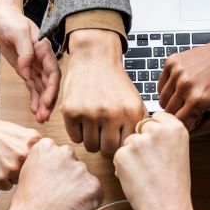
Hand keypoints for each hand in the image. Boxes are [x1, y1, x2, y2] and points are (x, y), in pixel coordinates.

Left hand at [0, 0, 59, 122]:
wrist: (2, 17)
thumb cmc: (11, 20)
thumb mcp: (18, 33)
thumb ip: (25, 52)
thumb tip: (26, 72)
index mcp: (44, 50)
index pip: (53, 72)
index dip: (52, 89)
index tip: (47, 102)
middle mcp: (42, 59)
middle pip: (49, 84)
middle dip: (48, 101)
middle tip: (44, 116)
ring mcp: (34, 66)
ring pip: (41, 88)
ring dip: (42, 103)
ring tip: (41, 119)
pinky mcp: (26, 69)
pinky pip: (32, 87)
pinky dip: (34, 99)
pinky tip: (35, 110)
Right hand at [0, 114, 40, 189]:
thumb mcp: (22, 133)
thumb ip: (35, 148)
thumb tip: (46, 164)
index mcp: (34, 142)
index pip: (42, 163)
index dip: (33, 163)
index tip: (27, 162)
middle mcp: (25, 154)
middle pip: (31, 173)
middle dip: (22, 169)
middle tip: (9, 159)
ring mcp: (13, 167)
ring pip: (18, 181)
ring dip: (10, 176)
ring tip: (0, 161)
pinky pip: (6, 187)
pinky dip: (0, 181)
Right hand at [3, 137, 103, 209]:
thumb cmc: (26, 206)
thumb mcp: (27, 173)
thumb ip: (44, 163)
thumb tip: (57, 167)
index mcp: (46, 147)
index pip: (60, 153)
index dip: (56, 171)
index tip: (51, 181)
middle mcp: (65, 153)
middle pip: (74, 164)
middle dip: (69, 178)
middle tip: (57, 194)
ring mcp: (80, 169)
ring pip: (85, 179)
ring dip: (79, 190)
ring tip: (62, 204)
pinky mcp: (93, 186)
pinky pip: (96, 192)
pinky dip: (88, 202)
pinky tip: (72, 209)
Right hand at [61, 29, 145, 157]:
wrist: (95, 58)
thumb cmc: (115, 83)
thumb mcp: (135, 101)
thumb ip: (138, 125)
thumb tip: (137, 149)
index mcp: (130, 112)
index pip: (126, 147)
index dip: (120, 146)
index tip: (117, 140)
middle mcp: (111, 114)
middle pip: (107, 151)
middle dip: (105, 146)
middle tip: (103, 135)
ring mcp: (89, 113)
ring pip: (90, 147)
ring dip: (91, 140)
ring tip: (93, 126)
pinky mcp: (71, 112)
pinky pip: (75, 138)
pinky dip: (78, 133)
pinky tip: (83, 120)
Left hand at [113, 112, 193, 209]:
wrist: (167, 208)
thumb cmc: (174, 186)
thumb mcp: (178, 152)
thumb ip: (164, 137)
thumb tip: (146, 129)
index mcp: (175, 127)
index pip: (156, 118)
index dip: (154, 133)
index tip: (157, 145)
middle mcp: (157, 130)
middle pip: (140, 128)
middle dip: (141, 143)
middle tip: (151, 164)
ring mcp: (138, 142)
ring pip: (128, 142)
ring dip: (131, 156)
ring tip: (146, 174)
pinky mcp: (122, 154)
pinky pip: (118, 156)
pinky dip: (123, 167)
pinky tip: (137, 179)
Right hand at [158, 0, 209, 133]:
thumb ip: (204, 129)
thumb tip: (187, 135)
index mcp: (198, 100)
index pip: (178, 124)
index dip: (186, 125)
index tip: (194, 120)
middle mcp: (185, 85)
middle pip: (168, 113)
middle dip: (180, 114)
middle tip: (194, 107)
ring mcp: (177, 72)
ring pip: (162, 99)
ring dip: (173, 102)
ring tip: (188, 96)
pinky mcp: (172, 62)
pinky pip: (161, 85)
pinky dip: (169, 88)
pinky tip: (183, 86)